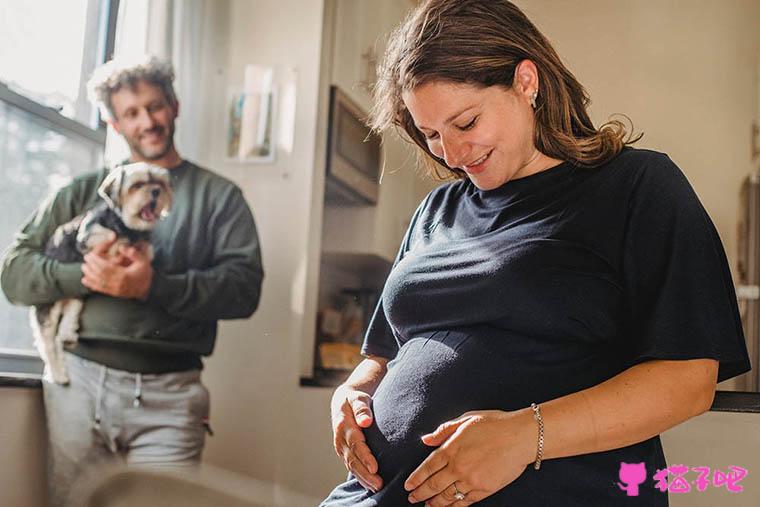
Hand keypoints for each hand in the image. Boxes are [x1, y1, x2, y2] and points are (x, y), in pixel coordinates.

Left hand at [81, 238, 153, 298]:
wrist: (148, 289)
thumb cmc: (144, 274)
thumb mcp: (143, 261)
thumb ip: (133, 253)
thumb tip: (121, 247)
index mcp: (123, 275)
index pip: (105, 267)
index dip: (96, 261)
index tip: (90, 255)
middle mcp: (117, 283)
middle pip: (99, 274)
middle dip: (91, 265)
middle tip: (86, 258)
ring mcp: (114, 289)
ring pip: (98, 282)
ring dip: (89, 274)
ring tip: (84, 267)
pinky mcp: (113, 293)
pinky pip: (99, 289)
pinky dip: (91, 285)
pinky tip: (85, 280)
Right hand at [331, 388, 382, 492]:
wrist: (342, 403)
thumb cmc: (354, 400)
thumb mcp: (358, 398)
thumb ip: (362, 409)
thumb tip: (366, 421)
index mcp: (344, 426)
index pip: (355, 444)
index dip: (365, 457)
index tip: (375, 467)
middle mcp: (341, 439)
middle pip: (353, 460)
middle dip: (365, 474)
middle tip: (379, 484)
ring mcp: (341, 448)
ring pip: (351, 466)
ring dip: (363, 478)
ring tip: (377, 487)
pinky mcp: (345, 452)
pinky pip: (352, 466)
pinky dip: (360, 477)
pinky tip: (370, 485)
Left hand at [404, 409, 534, 504]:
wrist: (521, 437)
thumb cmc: (494, 424)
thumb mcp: (466, 419)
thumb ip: (443, 430)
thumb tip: (426, 440)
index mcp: (452, 448)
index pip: (427, 467)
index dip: (416, 478)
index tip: (408, 485)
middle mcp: (458, 467)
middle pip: (434, 485)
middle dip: (421, 494)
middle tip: (412, 499)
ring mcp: (471, 480)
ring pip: (447, 496)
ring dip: (435, 503)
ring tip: (427, 505)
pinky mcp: (484, 489)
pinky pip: (465, 502)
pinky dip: (454, 506)